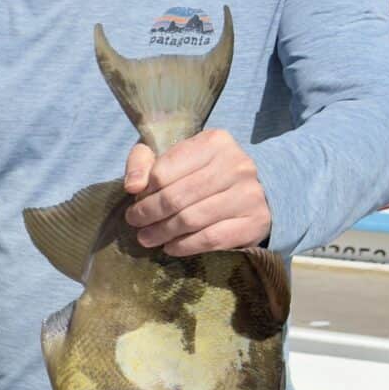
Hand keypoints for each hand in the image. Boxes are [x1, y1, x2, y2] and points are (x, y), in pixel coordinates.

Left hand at [124, 127, 271, 254]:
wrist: (248, 192)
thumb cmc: (200, 172)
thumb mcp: (171, 156)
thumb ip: (143, 162)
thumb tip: (132, 186)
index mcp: (214, 142)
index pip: (163, 171)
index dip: (144, 191)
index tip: (135, 202)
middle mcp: (236, 166)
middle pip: (176, 197)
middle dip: (148, 214)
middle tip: (135, 223)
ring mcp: (250, 194)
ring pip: (192, 219)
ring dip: (163, 232)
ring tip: (146, 238)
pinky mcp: (256, 222)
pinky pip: (211, 238)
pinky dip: (185, 246)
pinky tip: (171, 247)